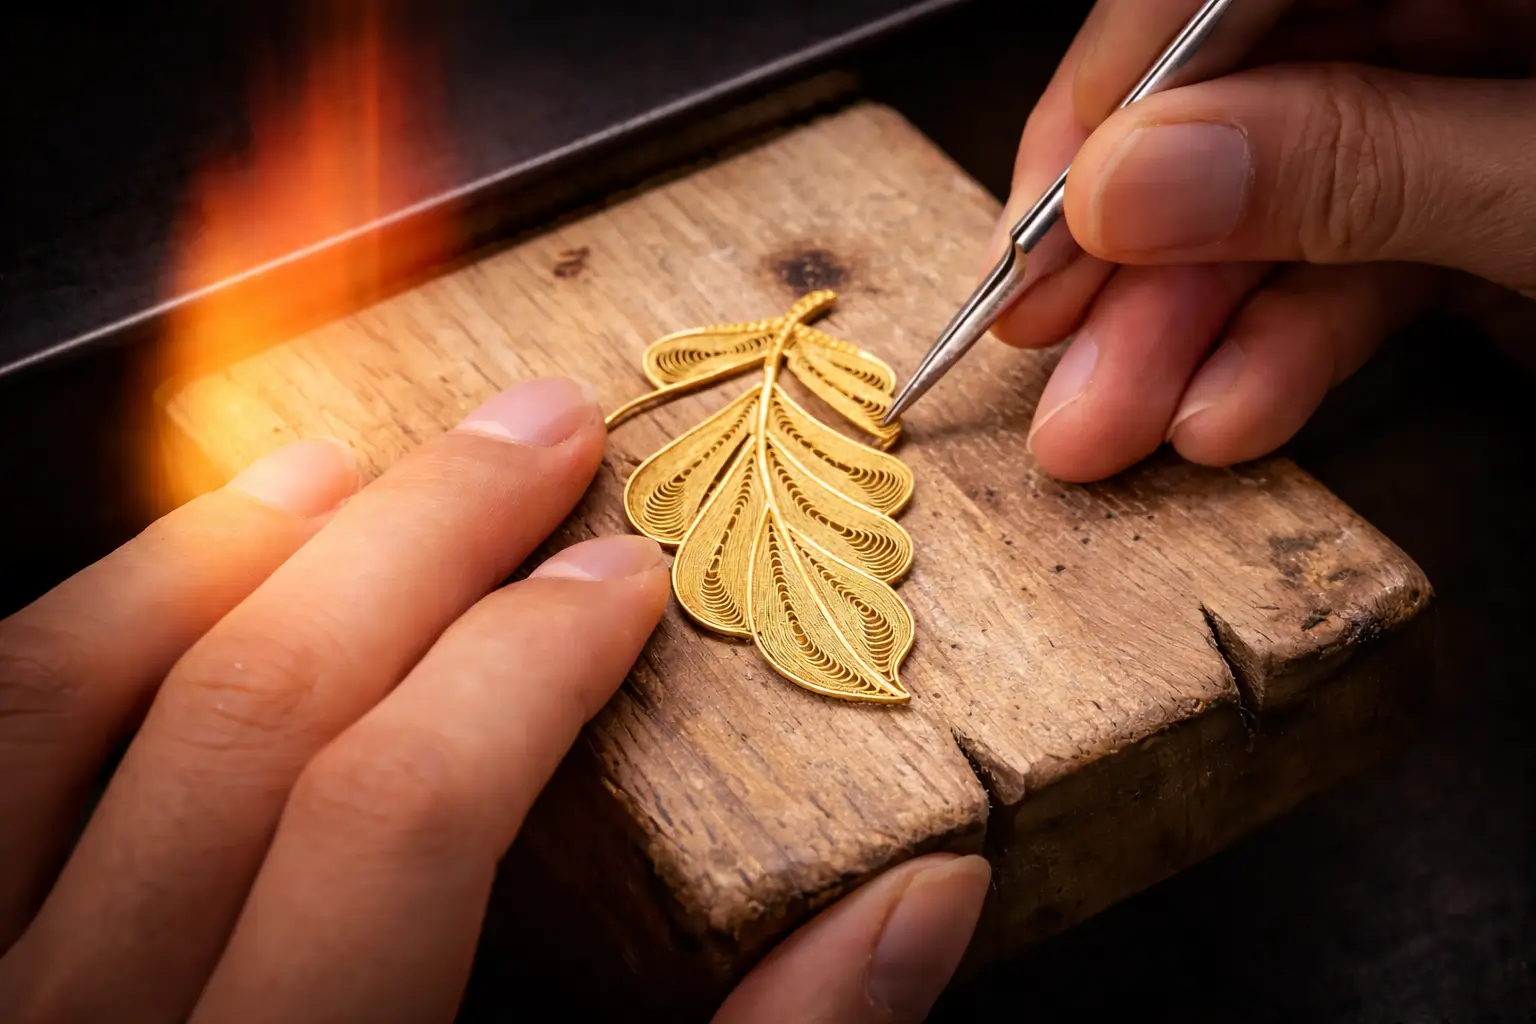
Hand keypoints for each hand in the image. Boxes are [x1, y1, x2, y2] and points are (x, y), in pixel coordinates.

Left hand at [0, 377, 988, 1021]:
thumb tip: (920, 904)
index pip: (403, 817)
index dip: (530, 661)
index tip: (623, 575)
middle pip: (258, 721)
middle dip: (423, 542)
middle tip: (535, 438)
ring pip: (62, 703)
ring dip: (227, 550)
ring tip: (362, 466)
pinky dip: (77, 633)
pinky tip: (173, 563)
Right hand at [993, 0, 1535, 481]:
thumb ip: (1356, 167)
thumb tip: (1131, 184)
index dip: (1122, 85)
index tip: (1053, 214)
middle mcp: (1458, 14)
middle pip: (1236, 94)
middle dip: (1132, 239)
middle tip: (1041, 340)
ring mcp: (1452, 111)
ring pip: (1275, 197)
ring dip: (1179, 325)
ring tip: (1108, 420)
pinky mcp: (1457, 206)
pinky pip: (1344, 261)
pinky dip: (1275, 346)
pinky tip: (1222, 410)